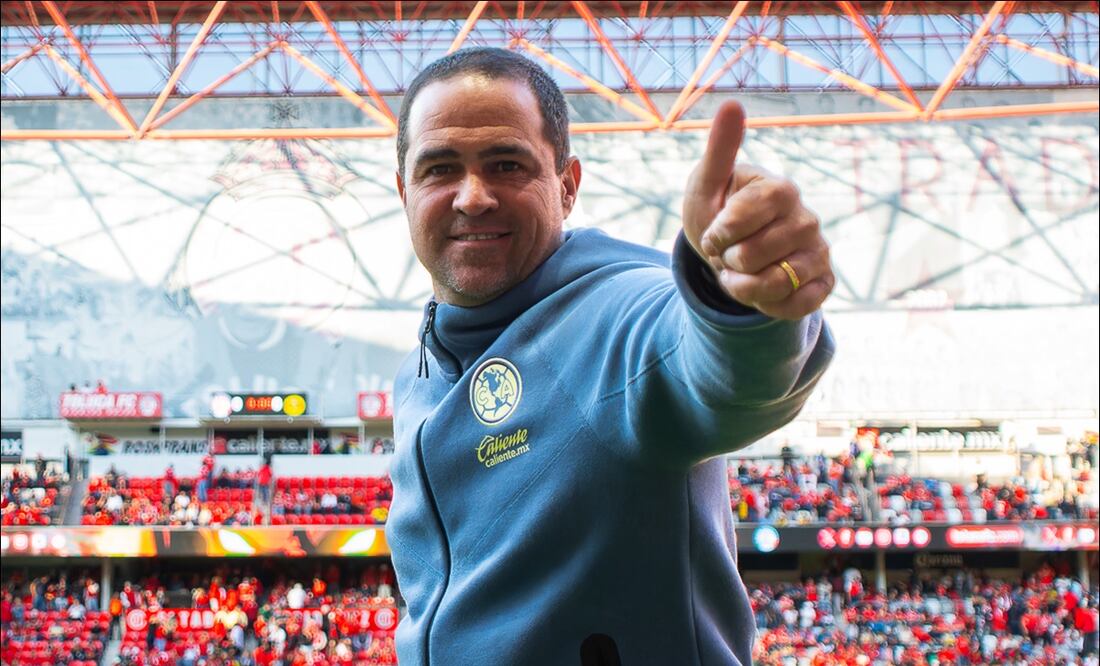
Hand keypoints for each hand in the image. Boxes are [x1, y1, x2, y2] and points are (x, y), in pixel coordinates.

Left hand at [682, 101, 833, 319]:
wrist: (729, 251)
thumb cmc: (717, 210)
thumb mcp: (707, 182)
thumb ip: (721, 148)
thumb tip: (732, 104)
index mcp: (781, 189)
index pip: (743, 216)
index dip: (719, 232)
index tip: (714, 231)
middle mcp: (808, 218)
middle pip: (754, 255)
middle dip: (728, 261)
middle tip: (728, 252)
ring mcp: (819, 251)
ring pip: (776, 284)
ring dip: (742, 287)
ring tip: (739, 272)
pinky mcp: (824, 282)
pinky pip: (798, 305)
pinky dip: (768, 306)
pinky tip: (759, 291)